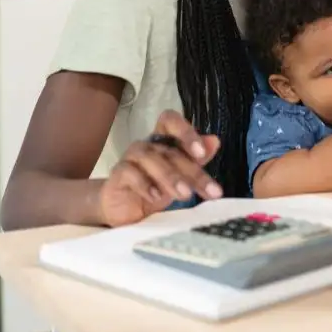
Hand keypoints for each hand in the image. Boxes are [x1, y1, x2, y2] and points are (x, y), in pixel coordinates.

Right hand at [98, 110, 222, 227]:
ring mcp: (130, 158)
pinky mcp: (117, 175)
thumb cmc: (155, 189)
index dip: (186, 132)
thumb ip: (196, 161)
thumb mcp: (181, 178)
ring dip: (170, 177)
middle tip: (208, 190)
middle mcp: (147, 145)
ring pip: (150, 158)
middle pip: (169, 150)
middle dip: (192, 171)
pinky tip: (156, 197)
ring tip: (185, 194)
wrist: (123, 210)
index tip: (202, 153)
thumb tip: (214, 141)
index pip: (171, 121)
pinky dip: (145, 185)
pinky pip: (129, 173)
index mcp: (163, 140)